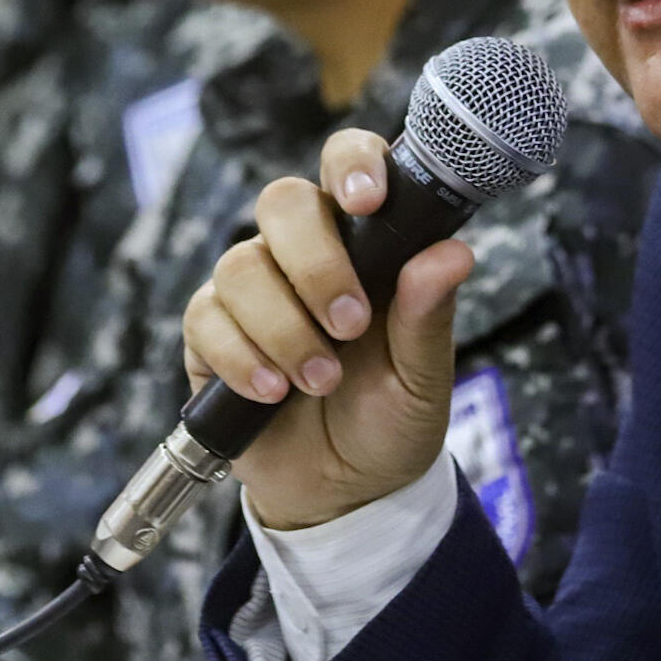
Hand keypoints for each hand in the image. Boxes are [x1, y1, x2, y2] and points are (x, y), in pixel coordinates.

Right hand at [182, 130, 472, 530]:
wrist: (343, 495)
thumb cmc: (390, 421)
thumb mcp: (423, 378)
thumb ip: (428, 317)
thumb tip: (454, 253)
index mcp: (366, 244)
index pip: (348, 166)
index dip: (352, 165)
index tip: (367, 200)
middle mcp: (303, 255)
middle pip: (282, 202)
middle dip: (315, 263)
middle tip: (350, 325)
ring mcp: (252, 291)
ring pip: (242, 265)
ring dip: (285, 328)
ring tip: (322, 382)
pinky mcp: (211, 336)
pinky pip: (206, 319)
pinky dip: (242, 358)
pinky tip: (272, 393)